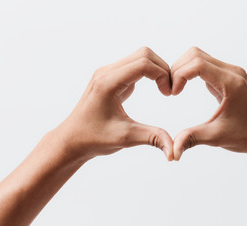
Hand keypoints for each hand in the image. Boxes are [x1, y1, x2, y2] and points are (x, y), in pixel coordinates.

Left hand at [54, 47, 173, 161]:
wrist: (72, 140)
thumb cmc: (93, 138)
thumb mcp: (125, 138)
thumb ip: (152, 138)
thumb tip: (174, 150)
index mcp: (108, 83)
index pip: (143, 64)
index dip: (162, 75)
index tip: (169, 94)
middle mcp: (106, 72)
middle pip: (144, 54)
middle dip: (162, 69)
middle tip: (169, 90)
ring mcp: (107, 73)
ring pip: (140, 57)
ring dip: (156, 70)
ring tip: (164, 89)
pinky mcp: (110, 77)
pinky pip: (134, 65)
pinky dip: (149, 72)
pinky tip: (154, 88)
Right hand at [171, 47, 246, 159]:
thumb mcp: (217, 138)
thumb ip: (193, 139)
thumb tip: (172, 152)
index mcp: (231, 83)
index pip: (197, 65)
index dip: (179, 75)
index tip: (173, 94)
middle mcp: (232, 72)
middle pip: (195, 54)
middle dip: (178, 69)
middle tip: (171, 90)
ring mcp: (231, 73)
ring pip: (199, 57)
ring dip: (183, 69)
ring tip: (176, 89)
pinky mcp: (229, 77)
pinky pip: (205, 65)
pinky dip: (191, 72)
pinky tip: (185, 88)